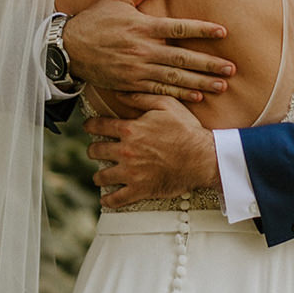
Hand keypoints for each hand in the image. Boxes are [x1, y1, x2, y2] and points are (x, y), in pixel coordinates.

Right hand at [63, 0, 235, 104]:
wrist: (68, 48)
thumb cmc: (94, 20)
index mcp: (142, 26)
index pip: (178, 28)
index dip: (202, 30)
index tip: (223, 33)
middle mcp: (142, 49)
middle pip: (182, 58)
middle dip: (209, 64)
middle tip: (231, 69)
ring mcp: (137, 69)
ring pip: (174, 78)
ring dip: (199, 83)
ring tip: (221, 86)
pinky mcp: (130, 84)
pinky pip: (158, 91)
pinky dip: (178, 95)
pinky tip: (195, 98)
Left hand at [85, 101, 220, 207]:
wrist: (203, 158)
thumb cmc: (187, 130)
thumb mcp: (166, 105)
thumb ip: (141, 98)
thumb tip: (120, 93)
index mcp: (130, 129)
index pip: (99, 126)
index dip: (91, 126)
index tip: (89, 127)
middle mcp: (126, 151)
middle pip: (95, 151)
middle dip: (94, 150)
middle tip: (97, 151)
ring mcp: (131, 172)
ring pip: (101, 175)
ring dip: (99, 174)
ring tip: (101, 174)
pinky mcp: (140, 189)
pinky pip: (116, 199)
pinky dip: (108, 199)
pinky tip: (106, 198)